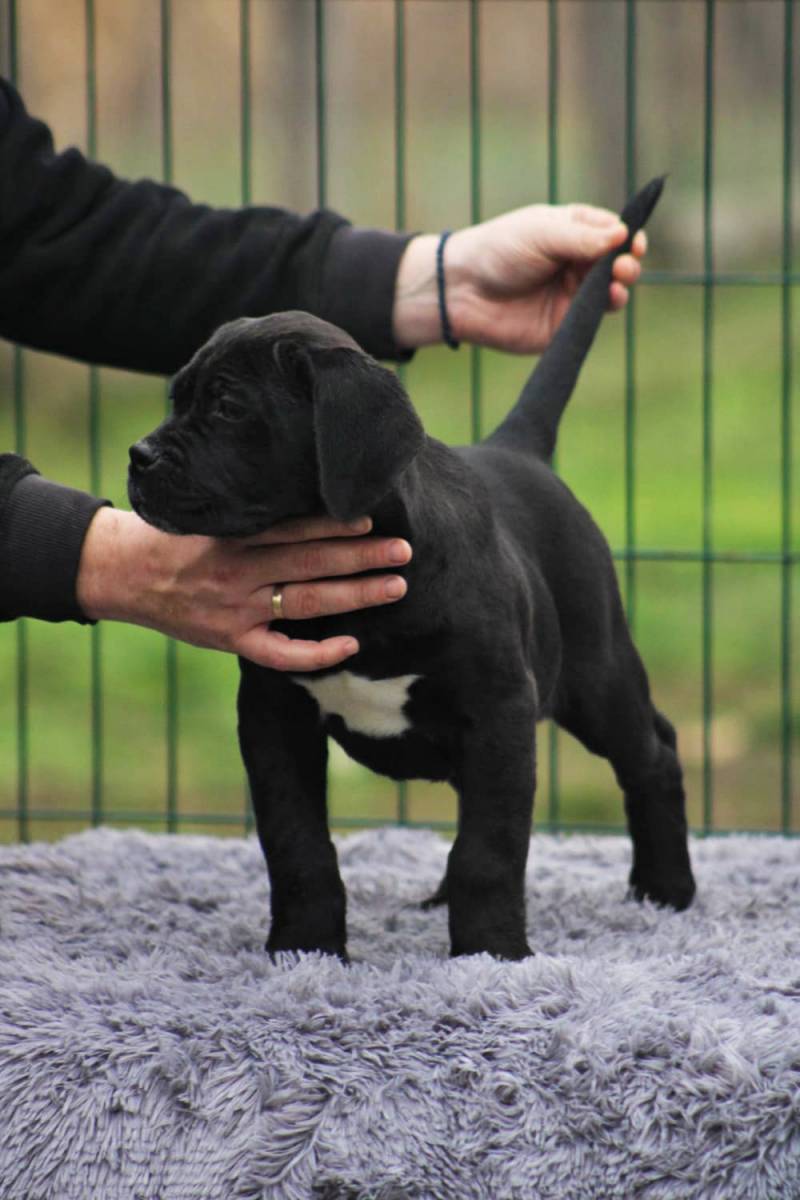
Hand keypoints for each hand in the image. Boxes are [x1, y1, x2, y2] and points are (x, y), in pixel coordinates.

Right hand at [76, 508, 410, 671]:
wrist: (124, 573)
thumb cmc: (175, 537)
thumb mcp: (209, 515)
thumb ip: (254, 515)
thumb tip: (314, 498)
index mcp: (232, 536)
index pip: (293, 530)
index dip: (333, 525)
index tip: (371, 520)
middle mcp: (237, 572)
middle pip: (310, 564)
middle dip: (361, 558)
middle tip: (404, 551)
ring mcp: (236, 610)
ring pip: (305, 603)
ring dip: (354, 595)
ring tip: (395, 586)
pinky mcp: (231, 640)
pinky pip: (279, 655)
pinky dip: (316, 653)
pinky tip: (351, 645)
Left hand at [392, 203, 646, 353]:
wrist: (461, 290)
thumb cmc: (498, 250)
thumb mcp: (541, 232)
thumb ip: (582, 237)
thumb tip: (623, 234)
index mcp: (573, 233)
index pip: (612, 233)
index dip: (627, 237)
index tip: (633, 241)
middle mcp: (576, 264)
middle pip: (617, 264)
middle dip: (627, 263)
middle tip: (624, 264)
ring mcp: (572, 296)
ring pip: (611, 292)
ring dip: (621, 286)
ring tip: (619, 280)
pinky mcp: (563, 326)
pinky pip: (592, 320)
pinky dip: (604, 310)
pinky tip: (609, 300)